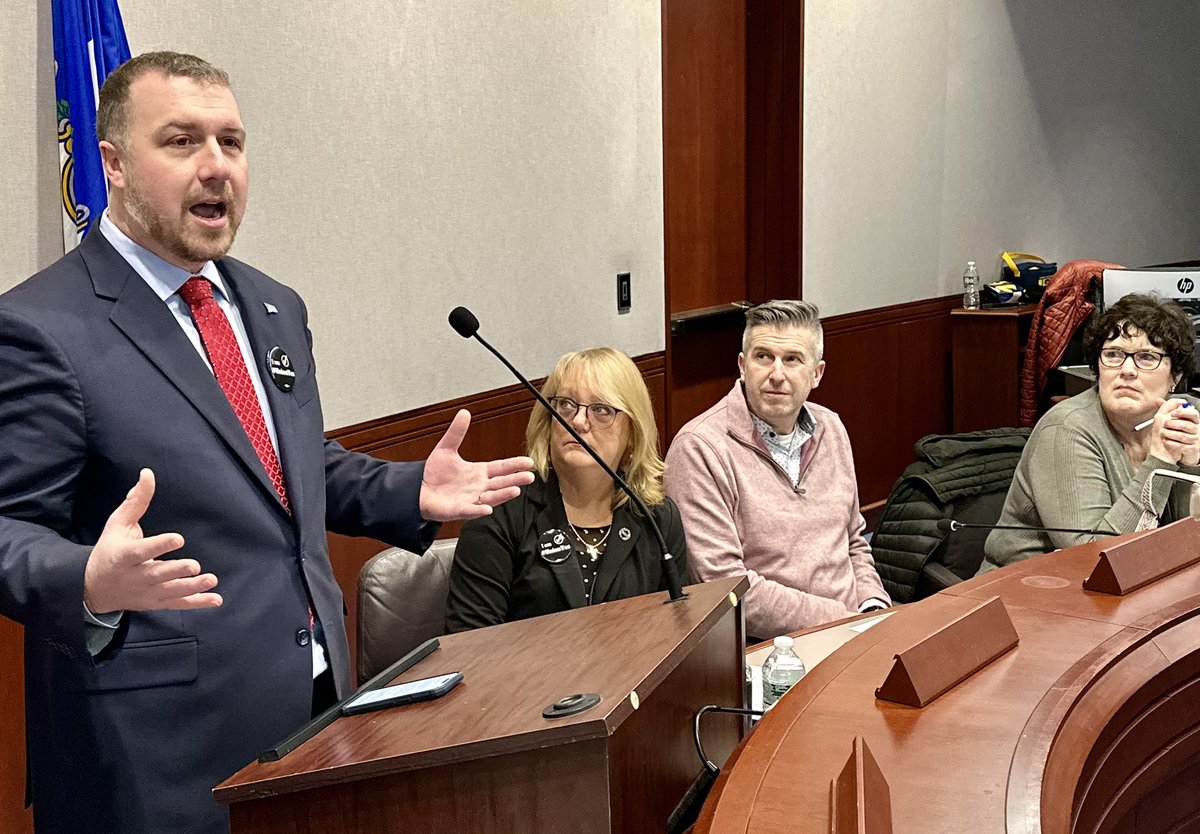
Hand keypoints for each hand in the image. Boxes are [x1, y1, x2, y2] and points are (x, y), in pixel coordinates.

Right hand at [83, 469, 221, 614]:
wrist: (92, 588)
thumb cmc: (109, 549)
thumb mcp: (117, 524)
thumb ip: (136, 501)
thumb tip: (148, 473)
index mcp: (123, 556)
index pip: (142, 551)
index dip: (159, 545)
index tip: (179, 538)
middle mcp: (135, 576)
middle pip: (157, 574)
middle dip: (176, 570)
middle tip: (195, 566)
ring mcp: (146, 592)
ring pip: (170, 591)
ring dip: (192, 588)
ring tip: (211, 580)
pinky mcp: (156, 602)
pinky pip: (178, 604)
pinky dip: (197, 603)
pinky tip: (216, 600)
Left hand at [420, 410, 533, 521]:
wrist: (418, 489)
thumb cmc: (434, 473)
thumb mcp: (446, 448)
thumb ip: (457, 432)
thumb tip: (464, 413)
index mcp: (478, 472)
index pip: (500, 467)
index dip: (514, 465)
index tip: (528, 462)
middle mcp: (478, 487)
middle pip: (501, 483)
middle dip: (515, 480)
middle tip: (529, 476)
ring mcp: (471, 499)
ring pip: (491, 498)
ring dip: (503, 495)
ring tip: (515, 490)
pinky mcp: (459, 510)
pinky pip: (471, 510)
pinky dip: (479, 509)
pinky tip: (487, 508)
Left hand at [1155, 399, 1199, 465]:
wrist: (1179, 447)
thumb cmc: (1177, 431)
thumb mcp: (1171, 419)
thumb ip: (1166, 409)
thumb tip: (1159, 400)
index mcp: (1193, 420)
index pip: (1193, 414)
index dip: (1183, 413)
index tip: (1173, 413)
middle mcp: (1196, 429)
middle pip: (1187, 425)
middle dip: (1173, 424)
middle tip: (1165, 424)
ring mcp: (1195, 439)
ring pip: (1183, 436)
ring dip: (1170, 434)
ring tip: (1163, 433)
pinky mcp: (1191, 449)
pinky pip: (1182, 446)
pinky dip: (1171, 443)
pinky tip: (1166, 440)